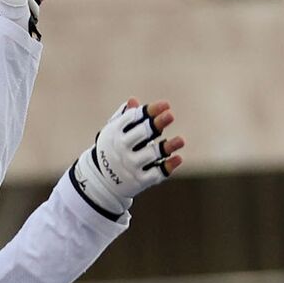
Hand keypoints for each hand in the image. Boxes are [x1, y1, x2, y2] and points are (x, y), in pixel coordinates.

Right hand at [69, 98, 184, 217]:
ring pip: (151, 154)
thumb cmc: (112, 149)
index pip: (134, 118)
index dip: (151, 111)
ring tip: (181, 140)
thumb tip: (133, 101)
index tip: (166, 105)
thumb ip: (124, 117)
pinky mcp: (139, 181)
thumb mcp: (113, 132)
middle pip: (142, 134)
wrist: (101, 181)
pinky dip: (167, 166)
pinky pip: (155, 173)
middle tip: (171, 116)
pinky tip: (178, 158)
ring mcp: (131, 165)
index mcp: (115, 132)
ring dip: (167, 147)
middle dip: (156, 124)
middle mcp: (122, 148)